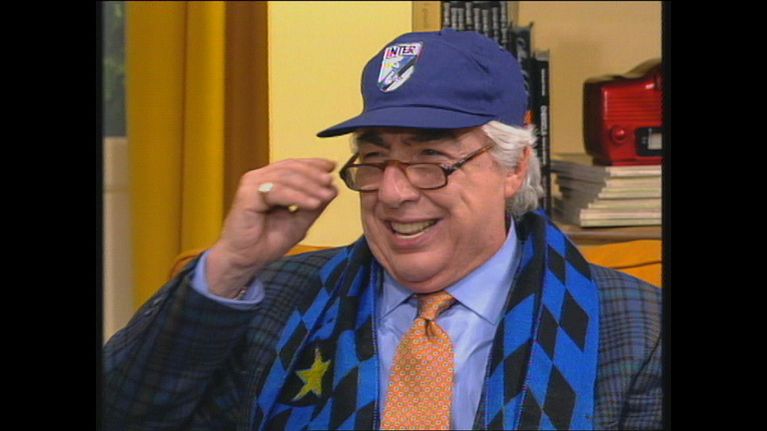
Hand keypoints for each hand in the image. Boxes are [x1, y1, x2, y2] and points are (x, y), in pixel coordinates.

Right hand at [207, 158, 337, 297]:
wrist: (246, 259)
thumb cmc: (266, 242)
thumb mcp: (299, 222)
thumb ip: (314, 205)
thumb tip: (332, 189)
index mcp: (270, 181)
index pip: (294, 165)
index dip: (313, 164)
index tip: (332, 167)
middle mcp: (260, 179)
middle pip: (291, 168)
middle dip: (314, 175)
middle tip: (330, 182)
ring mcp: (252, 184)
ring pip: (286, 177)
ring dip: (309, 186)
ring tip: (325, 196)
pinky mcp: (247, 194)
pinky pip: (277, 191)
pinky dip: (298, 197)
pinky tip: (313, 203)